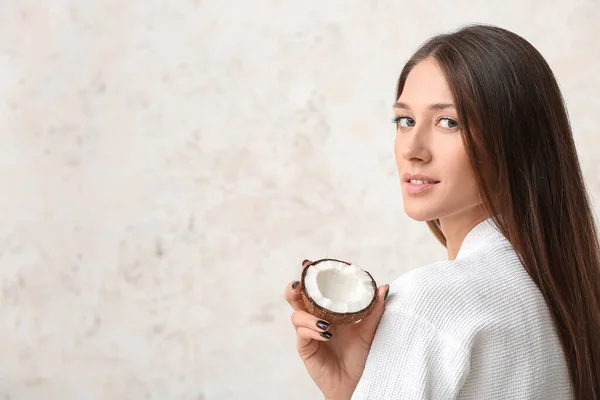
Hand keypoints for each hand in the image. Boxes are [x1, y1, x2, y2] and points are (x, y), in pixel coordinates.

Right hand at [284, 259, 388, 399]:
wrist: (356, 382)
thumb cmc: (359, 356)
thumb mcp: (368, 330)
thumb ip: (374, 310)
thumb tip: (383, 288)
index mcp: (327, 311)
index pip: (314, 290)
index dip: (309, 277)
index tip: (309, 264)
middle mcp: (314, 319)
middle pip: (295, 299)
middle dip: (294, 288)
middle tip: (299, 283)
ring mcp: (307, 333)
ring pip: (296, 315)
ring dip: (309, 315)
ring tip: (326, 322)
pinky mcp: (305, 347)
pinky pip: (302, 333)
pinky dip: (312, 330)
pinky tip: (326, 333)